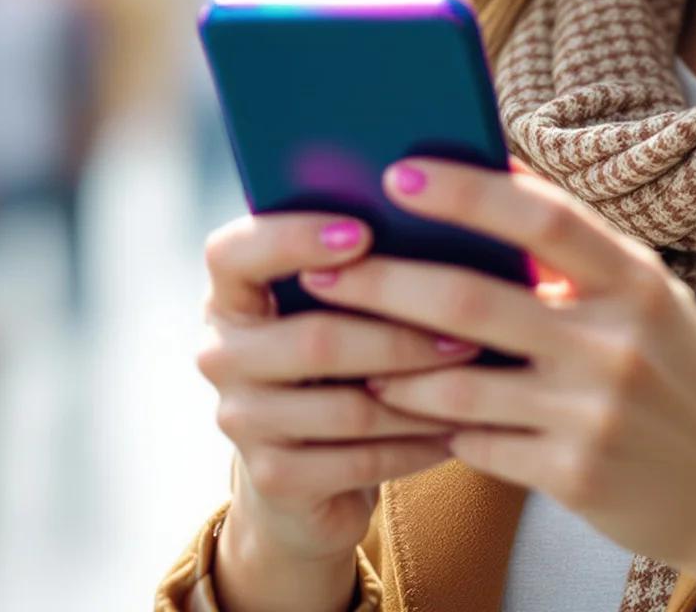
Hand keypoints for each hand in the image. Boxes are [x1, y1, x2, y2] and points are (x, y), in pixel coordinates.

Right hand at [196, 210, 482, 603]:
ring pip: (347, 406)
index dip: (292, 238)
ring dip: (420, 394)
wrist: (307, 476)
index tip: (365, 231)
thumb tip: (436, 216)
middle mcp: (220, 355)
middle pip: (313, 339)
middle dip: (399, 334)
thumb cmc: (336, 365)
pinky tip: (457, 431)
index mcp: (229, 297)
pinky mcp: (272, 477)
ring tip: (475, 381)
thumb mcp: (328, 311)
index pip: (232, 253)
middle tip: (464, 328)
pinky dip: (416, 445)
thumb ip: (355, 269)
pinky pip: (360, 460)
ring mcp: (240, 420)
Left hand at [304, 160, 695, 609]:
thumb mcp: (646, 301)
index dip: (465, 192)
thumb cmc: (676, 375)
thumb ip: (573, 256)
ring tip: (347, 352)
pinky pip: (476, 443)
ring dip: (390, 368)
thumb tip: (483, 175)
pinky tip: (408, 412)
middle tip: (321, 272)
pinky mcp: (575, 477)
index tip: (397, 172)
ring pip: (456, 384)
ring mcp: (594, 414)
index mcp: (634, 281)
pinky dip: (436, 425)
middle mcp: (616, 342)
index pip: (540, 218)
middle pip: (470, 302)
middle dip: (382, 284)